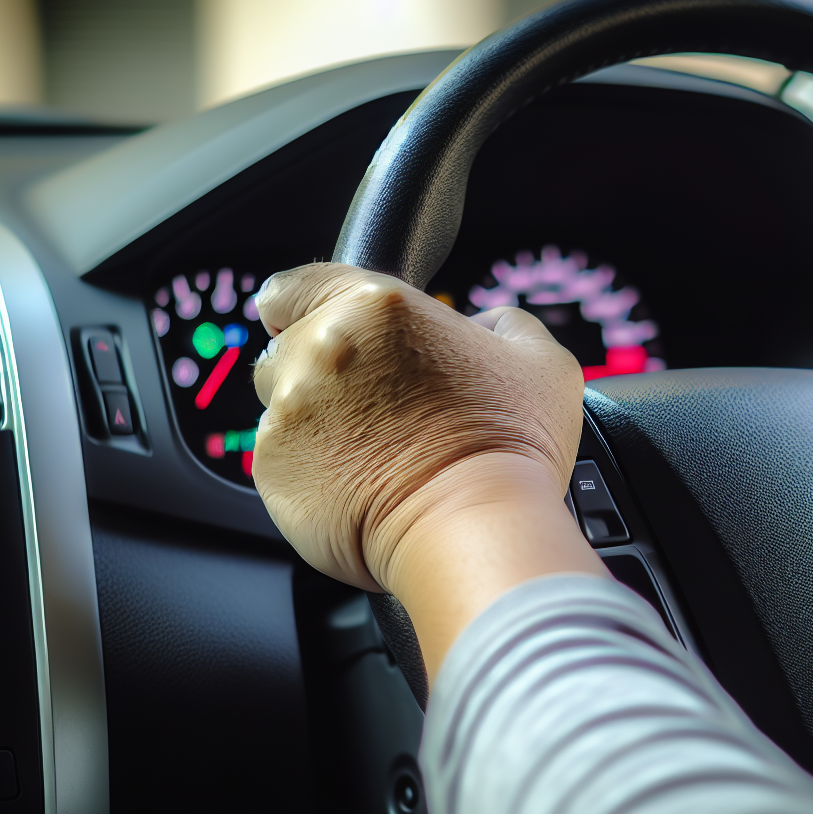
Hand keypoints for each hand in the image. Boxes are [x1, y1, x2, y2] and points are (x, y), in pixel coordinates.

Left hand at [250, 263, 606, 678]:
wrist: (475, 527)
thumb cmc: (508, 447)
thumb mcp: (537, 359)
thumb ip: (501, 323)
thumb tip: (484, 327)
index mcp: (377, 307)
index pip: (294, 286)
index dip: (298, 308)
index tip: (309, 326)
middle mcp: (322, 349)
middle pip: (287, 349)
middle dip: (320, 373)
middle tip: (375, 409)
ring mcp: (291, 410)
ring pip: (281, 408)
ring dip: (313, 424)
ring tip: (372, 453)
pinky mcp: (275, 469)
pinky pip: (280, 463)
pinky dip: (309, 472)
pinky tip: (359, 484)